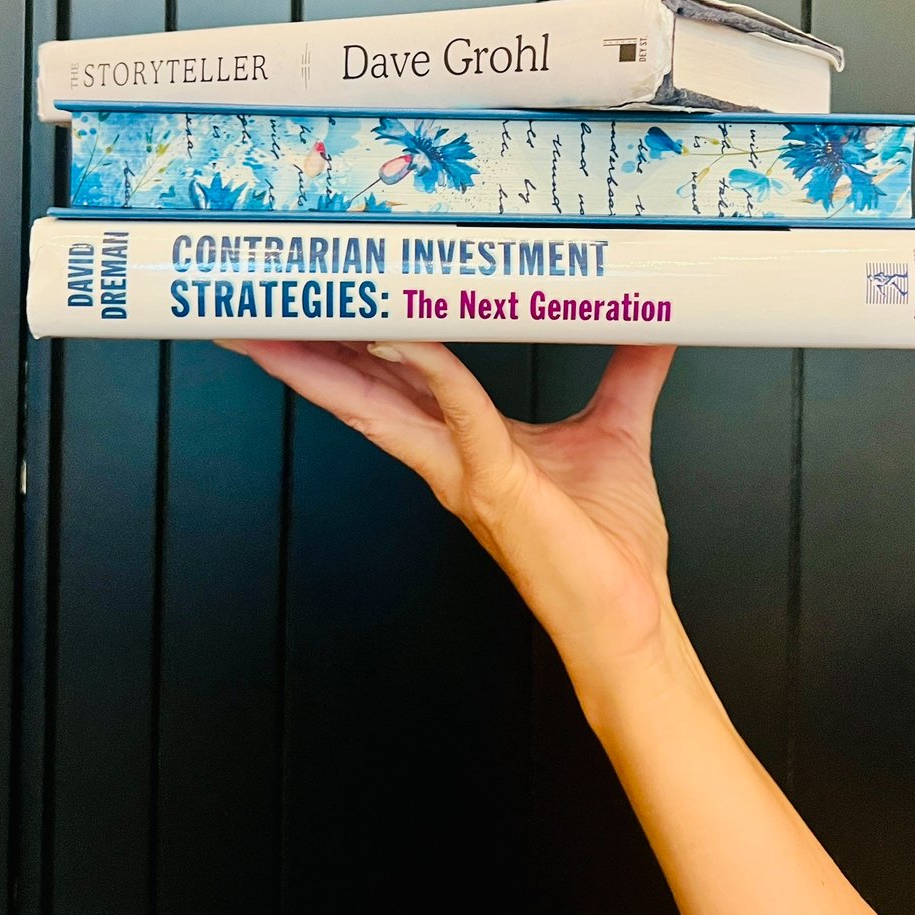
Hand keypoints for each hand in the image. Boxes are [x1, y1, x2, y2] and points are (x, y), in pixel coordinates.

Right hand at [216, 338, 678, 688]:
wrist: (630, 619)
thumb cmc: (611, 547)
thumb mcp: (618, 430)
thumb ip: (629, 371)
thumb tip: (654, 319)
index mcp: (465, 443)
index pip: (394, 378)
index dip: (355, 337)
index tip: (328, 295)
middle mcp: (448, 458)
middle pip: (360, 391)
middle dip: (305, 351)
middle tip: (260, 308)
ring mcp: (463, 473)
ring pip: (377, 406)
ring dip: (326, 365)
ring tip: (280, 329)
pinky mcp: (495, 483)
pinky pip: (459, 413)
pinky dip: (431, 371)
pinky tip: (405, 337)